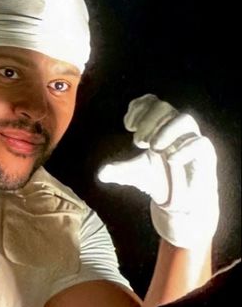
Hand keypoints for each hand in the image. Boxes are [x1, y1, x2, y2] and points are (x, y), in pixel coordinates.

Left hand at [98, 94, 217, 248]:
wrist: (179, 202)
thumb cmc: (158, 179)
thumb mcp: (134, 174)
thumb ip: (118, 171)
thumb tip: (101, 173)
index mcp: (158, 127)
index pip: (152, 103)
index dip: (139, 108)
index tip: (128, 125)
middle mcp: (175, 129)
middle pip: (165, 108)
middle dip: (148, 121)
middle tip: (138, 141)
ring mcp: (191, 140)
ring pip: (184, 119)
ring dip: (165, 130)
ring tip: (153, 147)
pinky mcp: (205, 155)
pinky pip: (200, 143)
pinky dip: (184, 149)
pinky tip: (170, 159)